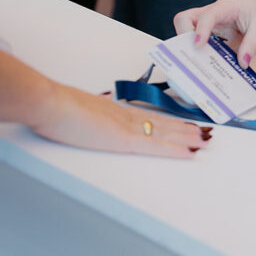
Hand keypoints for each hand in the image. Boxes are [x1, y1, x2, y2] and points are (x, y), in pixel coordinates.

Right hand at [30, 84, 210, 157]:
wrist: (50, 104)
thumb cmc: (56, 108)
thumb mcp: (77, 112)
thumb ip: (89, 116)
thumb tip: (92, 119)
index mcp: (115, 111)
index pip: (148, 118)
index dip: (168, 123)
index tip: (182, 125)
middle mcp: (126, 116)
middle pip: (162, 124)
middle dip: (184, 130)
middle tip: (205, 133)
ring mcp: (126, 126)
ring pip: (164, 132)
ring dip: (186, 138)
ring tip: (204, 140)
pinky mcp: (123, 138)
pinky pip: (155, 145)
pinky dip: (174, 149)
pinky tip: (188, 152)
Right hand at [174, 0, 255, 68]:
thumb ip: (253, 43)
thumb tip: (242, 63)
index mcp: (225, 7)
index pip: (207, 15)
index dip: (201, 30)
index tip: (198, 46)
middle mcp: (211, 14)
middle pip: (184, 20)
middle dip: (183, 38)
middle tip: (190, 57)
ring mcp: (207, 26)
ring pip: (186, 33)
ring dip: (188, 50)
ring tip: (197, 69)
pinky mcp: (207, 37)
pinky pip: (195, 45)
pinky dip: (197, 57)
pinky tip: (206, 71)